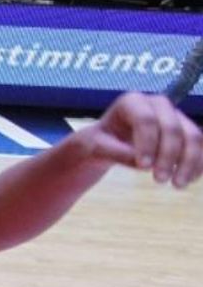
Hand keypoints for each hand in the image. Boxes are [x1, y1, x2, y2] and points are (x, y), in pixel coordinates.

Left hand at [80, 91, 201, 186]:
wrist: (108, 142)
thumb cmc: (99, 142)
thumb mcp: (95, 147)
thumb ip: (115, 152)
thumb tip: (144, 164)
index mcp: (131, 101)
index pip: (145, 120)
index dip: (148, 143)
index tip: (144, 167)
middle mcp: (158, 104)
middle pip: (172, 128)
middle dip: (169, 155)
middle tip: (160, 180)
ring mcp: (175, 115)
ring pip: (192, 136)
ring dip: (190, 161)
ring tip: (178, 185)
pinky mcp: (185, 130)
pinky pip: (199, 145)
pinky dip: (198, 162)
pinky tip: (190, 179)